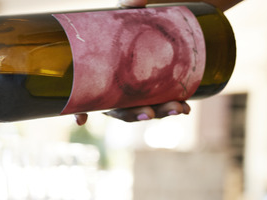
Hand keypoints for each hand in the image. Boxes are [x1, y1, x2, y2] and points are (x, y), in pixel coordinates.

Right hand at [74, 0, 190, 124]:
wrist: (155, 28)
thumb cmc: (129, 27)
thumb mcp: (125, 19)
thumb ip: (128, 10)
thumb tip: (138, 0)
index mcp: (100, 81)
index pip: (85, 100)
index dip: (80, 112)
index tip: (81, 120)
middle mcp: (115, 94)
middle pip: (120, 112)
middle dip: (135, 115)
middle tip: (148, 113)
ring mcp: (136, 96)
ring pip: (144, 111)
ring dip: (160, 113)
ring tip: (178, 109)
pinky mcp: (155, 93)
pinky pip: (163, 105)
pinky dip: (175, 107)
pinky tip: (186, 108)